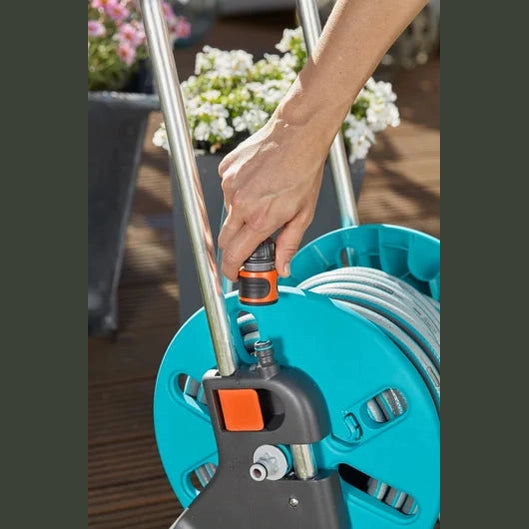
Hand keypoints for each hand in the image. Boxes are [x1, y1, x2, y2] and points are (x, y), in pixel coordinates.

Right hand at [218, 112, 328, 280]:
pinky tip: (257, 183)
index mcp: (260, 219)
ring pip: (228, 213)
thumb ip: (289, 245)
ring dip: (240, 216)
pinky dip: (239, 193)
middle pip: (225, 239)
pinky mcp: (226, 169)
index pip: (234, 254)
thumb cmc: (304, 172)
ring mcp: (230, 185)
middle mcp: (240, 204)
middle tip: (249, 246)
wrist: (297, 134)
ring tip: (263, 200)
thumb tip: (283, 269)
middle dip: (234, 248)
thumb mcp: (303, 214)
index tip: (234, 274)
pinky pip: (227, 190)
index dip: (231, 269)